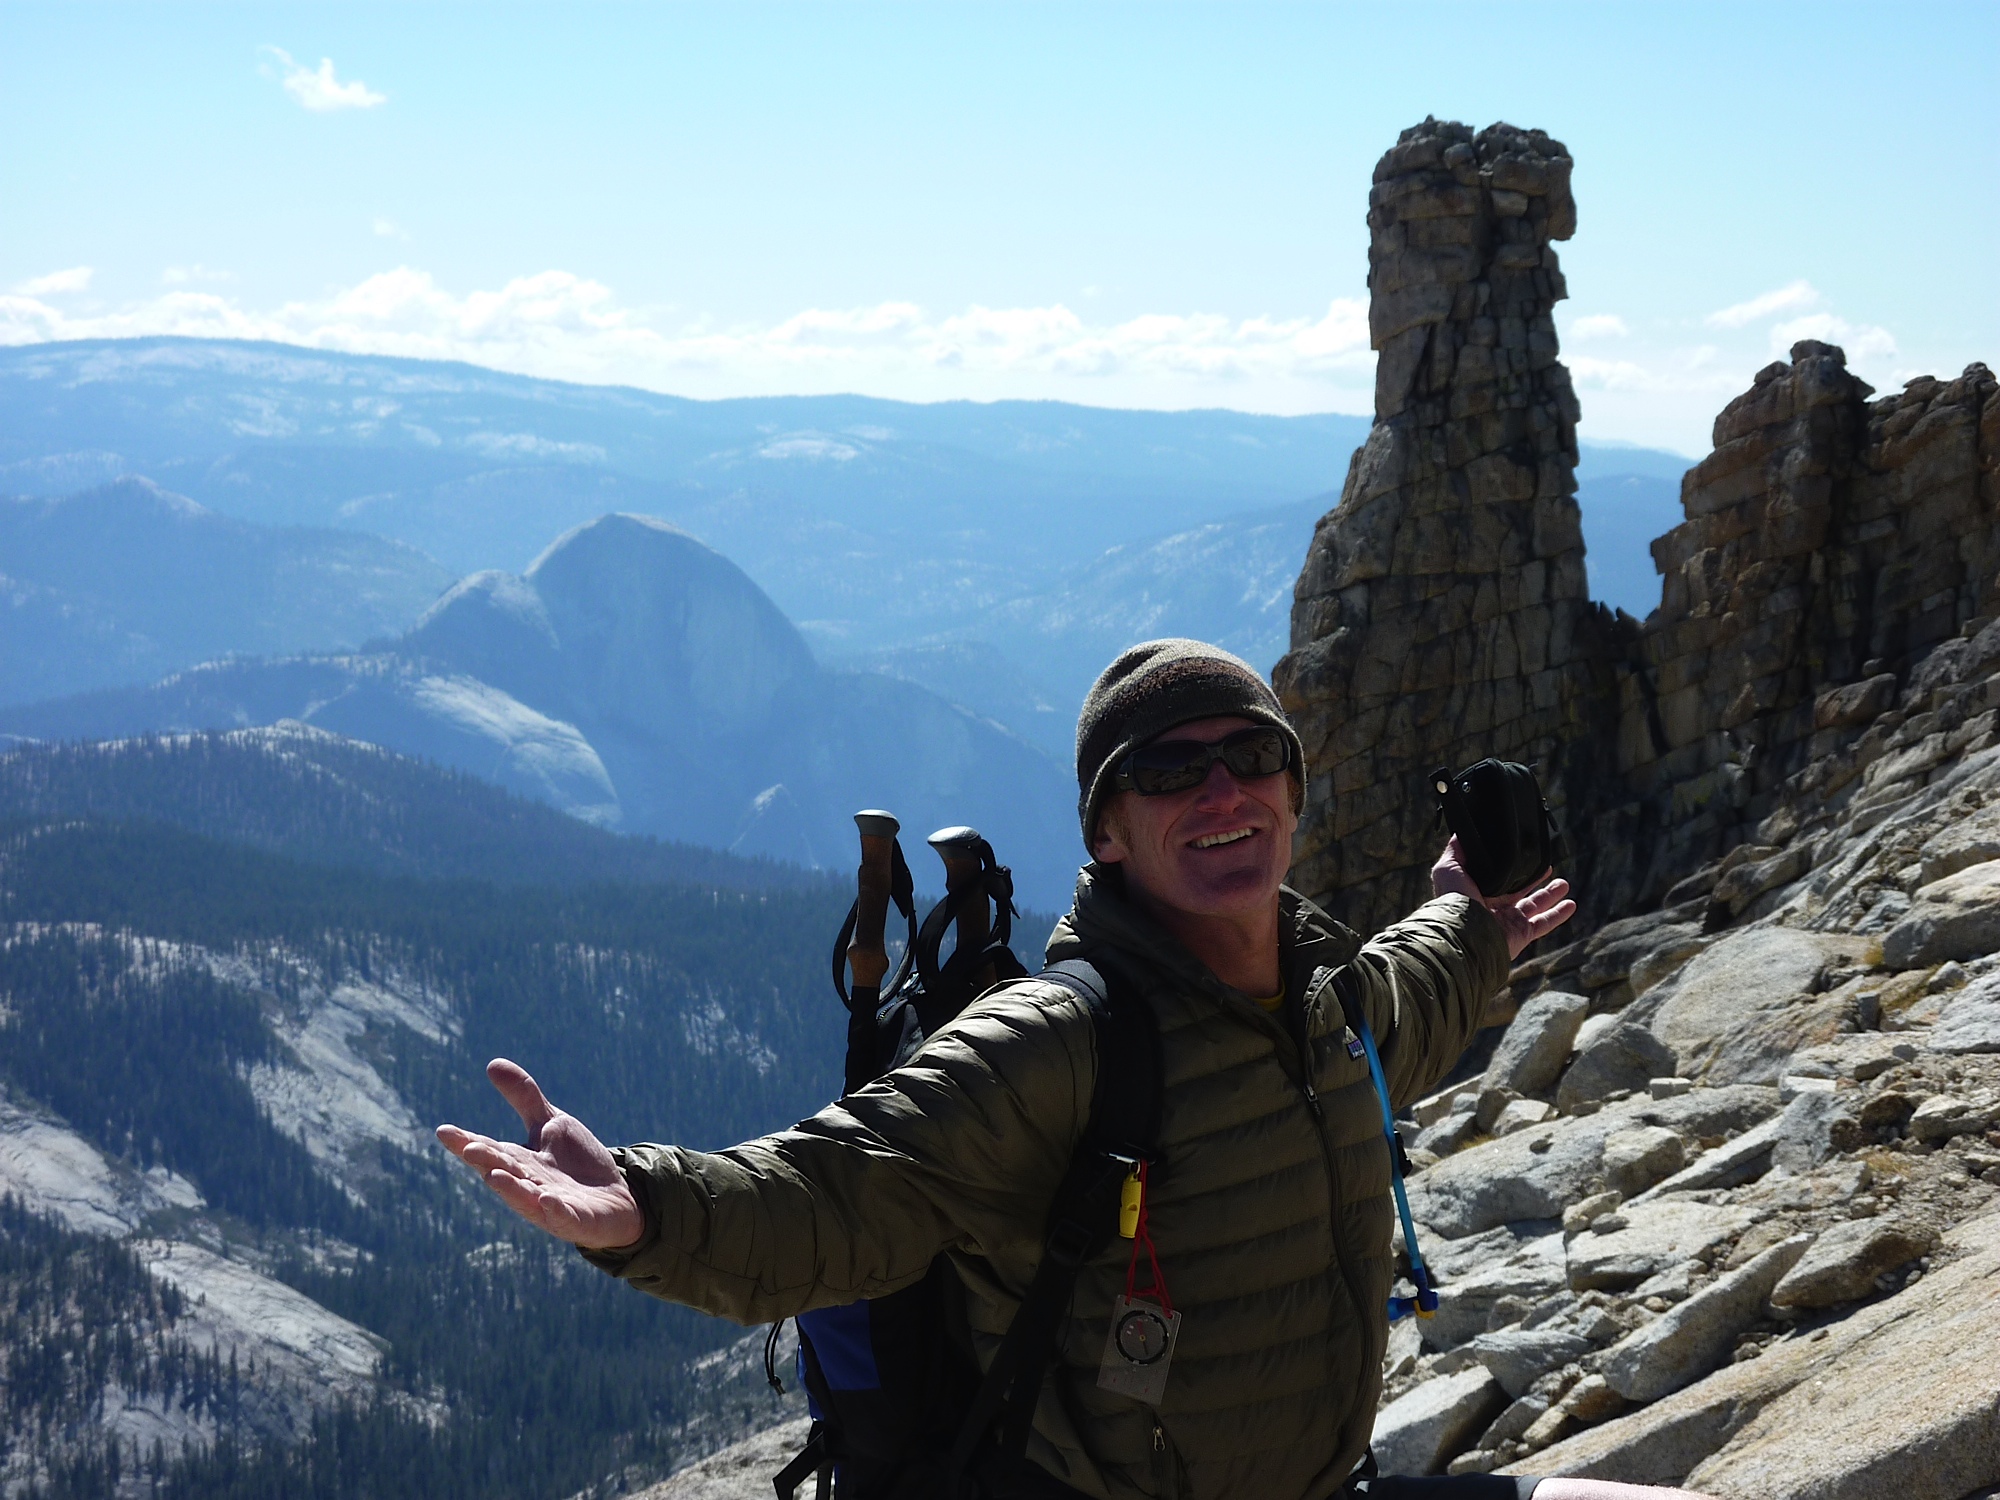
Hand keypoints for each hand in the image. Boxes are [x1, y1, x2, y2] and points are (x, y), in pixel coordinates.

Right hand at [435, 1059, 645, 1250]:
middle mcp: (528, 1184)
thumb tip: (492, 1063)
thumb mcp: (550, 1123)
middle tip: (468, 1148)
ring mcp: (549, 1205)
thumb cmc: (576, 1163)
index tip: (443, 1130)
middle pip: (503, 1171)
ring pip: (525, 1199)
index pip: (488, 1149)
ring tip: (495, 1175)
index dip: (465, 1141)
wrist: (617, 1196)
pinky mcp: (575, 1220)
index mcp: (518, 1161)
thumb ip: (524, 1097)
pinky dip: (554, 1210)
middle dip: (486, 1161)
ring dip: (510, 1189)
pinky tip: (548, 1199)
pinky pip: (562, 1217)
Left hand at [1431, 836, 1576, 960]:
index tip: (1523, 854)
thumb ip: (1456, 851)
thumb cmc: (1454, 900)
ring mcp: (1509, 921)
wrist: (1465, 931)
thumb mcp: (1448, 868)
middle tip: (1548, 868)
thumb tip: (1462, 833)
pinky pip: (1545, 923)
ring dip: (1551, 895)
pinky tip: (1571, 904)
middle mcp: (1494, 907)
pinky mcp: (1522, 933)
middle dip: (1534, 881)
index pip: (1497, 878)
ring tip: (1564, 883)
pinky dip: (1559, 914)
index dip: (1510, 867)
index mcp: (1478, 892)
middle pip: (1519, 892)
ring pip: (1535, 906)